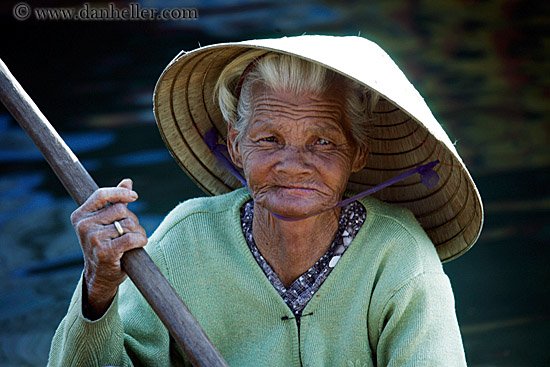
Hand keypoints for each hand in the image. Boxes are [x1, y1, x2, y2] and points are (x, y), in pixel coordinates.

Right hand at [71, 178, 146, 318]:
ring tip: (132, 241)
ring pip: (128, 224)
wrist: (100, 276)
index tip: (134, 196)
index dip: (120, 192)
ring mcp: (93, 239)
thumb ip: (115, 201)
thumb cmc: (106, 245)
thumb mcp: (107, 222)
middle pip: (120, 210)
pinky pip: (131, 238)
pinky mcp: (105, 252)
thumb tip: (128, 181)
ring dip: (138, 232)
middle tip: (130, 231)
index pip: (101, 194)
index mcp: (81, 215)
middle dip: (132, 219)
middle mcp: (84, 226)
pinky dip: (140, 240)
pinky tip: (139, 244)